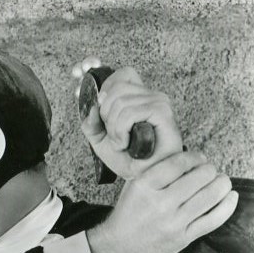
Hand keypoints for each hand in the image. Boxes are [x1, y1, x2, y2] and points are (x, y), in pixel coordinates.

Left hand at [73, 60, 183, 179]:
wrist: (143, 177)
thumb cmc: (127, 158)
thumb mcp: (100, 139)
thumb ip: (91, 122)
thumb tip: (92, 105)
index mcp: (138, 97)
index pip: (120, 75)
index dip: (105, 90)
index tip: (102, 115)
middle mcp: (150, 95)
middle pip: (115, 88)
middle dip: (105, 116)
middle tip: (114, 135)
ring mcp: (159, 102)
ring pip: (120, 102)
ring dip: (113, 129)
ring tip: (122, 143)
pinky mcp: (163, 112)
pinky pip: (130, 113)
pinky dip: (121, 131)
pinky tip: (126, 143)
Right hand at [85, 150, 237, 252]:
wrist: (117, 248)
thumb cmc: (128, 214)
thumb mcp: (134, 186)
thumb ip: (159, 170)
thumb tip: (192, 159)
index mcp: (145, 186)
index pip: (181, 162)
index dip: (196, 157)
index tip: (199, 159)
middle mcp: (160, 203)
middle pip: (201, 175)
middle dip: (210, 170)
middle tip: (209, 172)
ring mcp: (173, 222)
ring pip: (212, 194)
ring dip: (222, 183)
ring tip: (221, 182)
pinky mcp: (183, 238)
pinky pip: (215, 218)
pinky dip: (228, 204)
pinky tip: (230, 196)